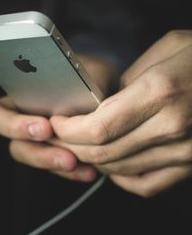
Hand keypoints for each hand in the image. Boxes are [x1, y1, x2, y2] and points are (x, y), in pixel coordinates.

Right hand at [0, 56, 114, 181]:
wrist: (113, 108)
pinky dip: (66, 172)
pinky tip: (86, 170)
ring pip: (22, 150)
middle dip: (16, 126)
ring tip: (69, 159)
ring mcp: (33, 136)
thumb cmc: (96, 84)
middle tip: (43, 129)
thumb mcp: (93, 72)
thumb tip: (68, 84)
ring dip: (43, 157)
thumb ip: (78, 75)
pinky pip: (48, 167)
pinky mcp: (50, 155)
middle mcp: (23, 109)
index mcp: (26, 84)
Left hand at [50, 30, 191, 196]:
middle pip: (105, 152)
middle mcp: (173, 126)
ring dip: (92, 160)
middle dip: (72, 146)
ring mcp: (186, 151)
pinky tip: (112, 164)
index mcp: (161, 91)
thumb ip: (129, 80)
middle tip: (58, 135)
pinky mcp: (191, 163)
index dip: (69, 129)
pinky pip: (146, 184)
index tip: (56, 122)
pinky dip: (121, 178)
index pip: (99, 126)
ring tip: (78, 146)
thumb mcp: (165, 50)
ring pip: (121, 169)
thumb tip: (103, 103)